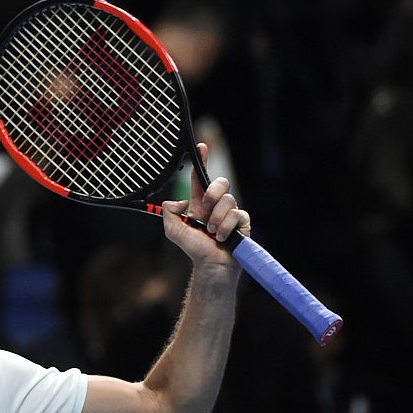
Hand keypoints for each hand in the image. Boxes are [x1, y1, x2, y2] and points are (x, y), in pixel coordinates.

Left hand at [160, 143, 247, 271]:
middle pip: (221, 183)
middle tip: (205, 208)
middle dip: (213, 192)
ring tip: (212, 233)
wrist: (212, 266)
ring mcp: (231, 212)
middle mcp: (217, 205)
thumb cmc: (195, 249)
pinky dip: (226, 228)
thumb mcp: (174, 231)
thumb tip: (178, 200)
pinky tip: (222, 238)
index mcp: (200, 204)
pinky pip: (236, 214)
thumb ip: (169, 213)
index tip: (202, 147)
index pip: (201, 179)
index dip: (202, 161)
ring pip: (227, 200)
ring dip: (217, 219)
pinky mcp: (242, 221)